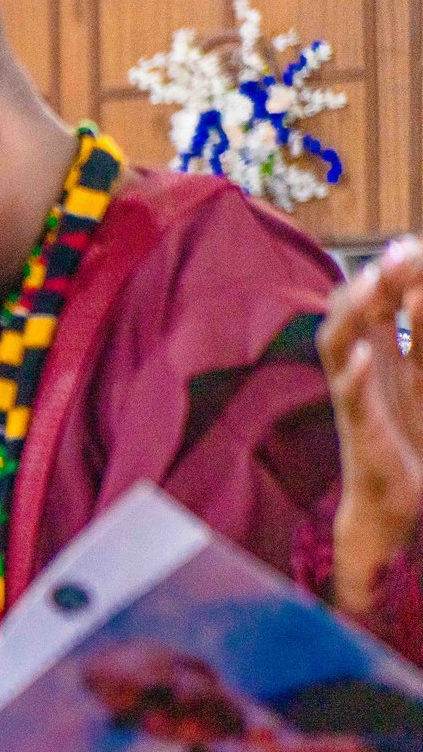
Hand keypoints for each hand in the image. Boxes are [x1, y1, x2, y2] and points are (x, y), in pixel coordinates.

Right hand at [318, 238, 422, 616]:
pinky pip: (349, 399)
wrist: (402, 506)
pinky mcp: (360, 430)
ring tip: (372, 284)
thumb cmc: (413, 443)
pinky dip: (352, 376)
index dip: (391, 271)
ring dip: (351, 314)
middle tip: (397, 253)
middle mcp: (361, 371)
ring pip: (337, 346)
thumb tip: (418, 291)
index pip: (373, 300)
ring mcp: (355, 398)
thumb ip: (419, 337)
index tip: (410, 245)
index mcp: (380, 356)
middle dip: (372, 281)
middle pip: (348, 313)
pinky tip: (361, 354)